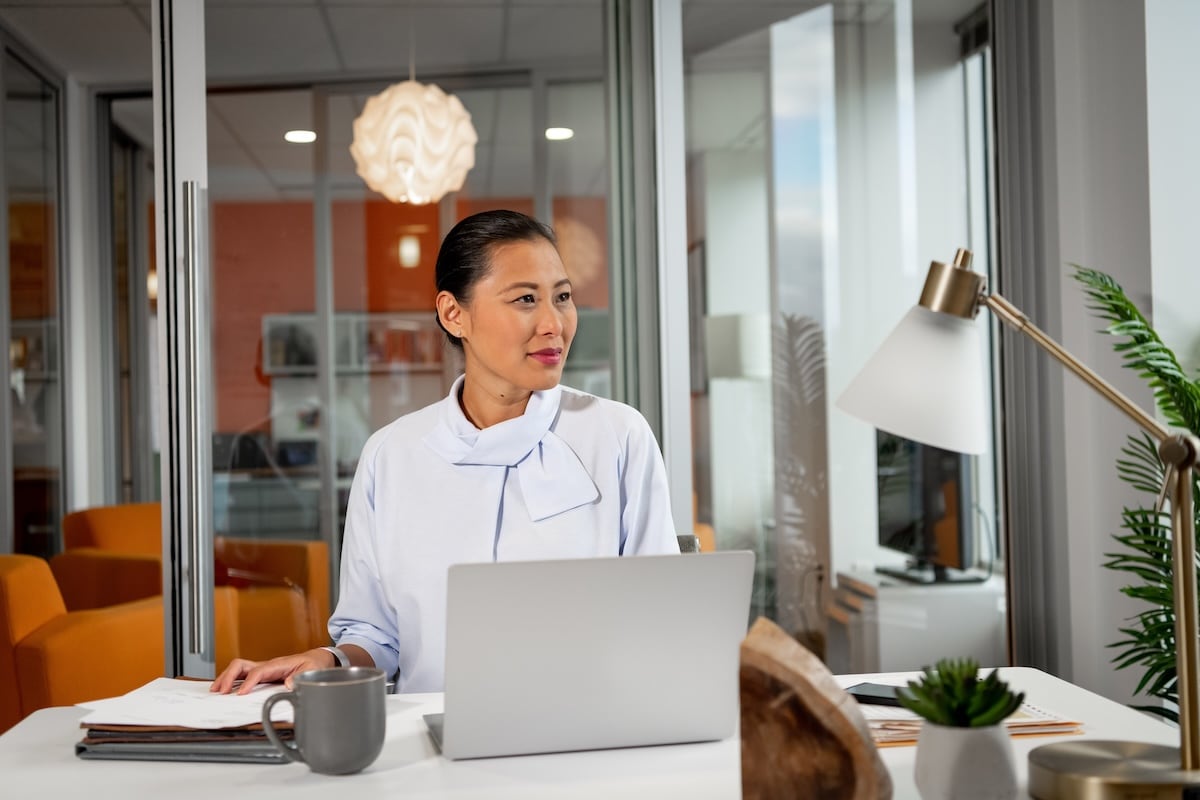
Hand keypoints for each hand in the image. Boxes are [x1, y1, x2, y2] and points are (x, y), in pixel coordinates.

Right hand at [209, 648, 332, 694]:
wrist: (317, 659)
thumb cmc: (313, 665)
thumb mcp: (311, 671)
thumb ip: (300, 678)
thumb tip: (288, 684)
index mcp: (278, 664)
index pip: (258, 672)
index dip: (248, 682)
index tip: (240, 694)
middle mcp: (267, 665)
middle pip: (242, 665)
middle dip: (228, 677)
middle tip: (220, 691)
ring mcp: (263, 669)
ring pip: (239, 669)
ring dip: (225, 677)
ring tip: (215, 690)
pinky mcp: (262, 674)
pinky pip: (243, 675)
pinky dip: (231, 680)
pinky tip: (224, 689)